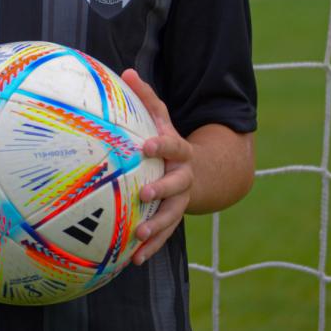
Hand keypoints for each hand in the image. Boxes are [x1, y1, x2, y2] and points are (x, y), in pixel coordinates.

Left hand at [121, 68, 193, 265]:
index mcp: (180, 152)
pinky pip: (164, 235)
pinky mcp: (173, 219)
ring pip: (172, 215)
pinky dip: (151, 247)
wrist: (204, 172)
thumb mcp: (163, 118)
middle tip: (146, 192)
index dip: (161, 145)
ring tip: (139, 235)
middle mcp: (183, 177)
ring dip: (157, 226)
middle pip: (177, 185)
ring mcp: (181, 201)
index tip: (146, 146)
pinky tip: (134, 259)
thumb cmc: (170, 141)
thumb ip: (147, 98)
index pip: (172, 146)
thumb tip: (126, 72)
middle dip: (163, 189)